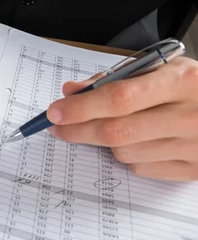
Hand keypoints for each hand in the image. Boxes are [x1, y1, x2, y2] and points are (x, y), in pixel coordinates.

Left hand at [46, 56, 197, 180]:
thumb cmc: (196, 86)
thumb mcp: (163, 69)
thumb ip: (116, 79)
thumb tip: (72, 92)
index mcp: (182, 81)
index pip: (120, 98)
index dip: (82, 107)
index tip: (55, 112)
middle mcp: (190, 115)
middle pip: (117, 131)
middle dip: (78, 131)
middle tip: (57, 128)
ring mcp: (195, 146)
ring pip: (125, 153)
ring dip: (106, 142)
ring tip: (111, 127)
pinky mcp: (195, 170)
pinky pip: (143, 169)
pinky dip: (130, 157)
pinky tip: (139, 142)